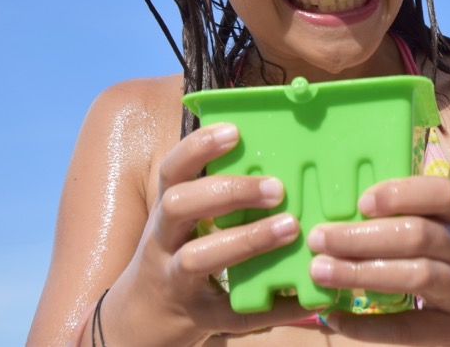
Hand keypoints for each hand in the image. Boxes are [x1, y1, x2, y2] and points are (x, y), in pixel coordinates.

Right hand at [97, 123, 307, 345]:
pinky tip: (307, 298)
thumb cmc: (176, 251)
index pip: (171, 171)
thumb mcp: (184, 219)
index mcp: (167, 211)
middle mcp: (163, 241)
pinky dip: (275, 307)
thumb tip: (277, 157)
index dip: (197, 148)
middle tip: (276, 187)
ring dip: (247, 240)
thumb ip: (217, 192)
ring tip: (290, 227)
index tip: (234, 132)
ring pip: (199, 258)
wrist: (142, 317)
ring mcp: (176, 280)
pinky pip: (235, 313)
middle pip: (178, 207)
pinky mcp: (199, 317)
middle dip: (227, 192)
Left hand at [305, 176, 449, 343]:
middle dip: (362, 236)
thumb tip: (355, 208)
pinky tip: (336, 319)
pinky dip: (369, 326)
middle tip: (318, 236)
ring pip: (414, 278)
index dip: (401, 194)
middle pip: (416, 237)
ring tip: (321, 270)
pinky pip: (410, 330)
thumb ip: (424, 216)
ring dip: (362, 273)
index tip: (364, 200)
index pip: (440, 195)